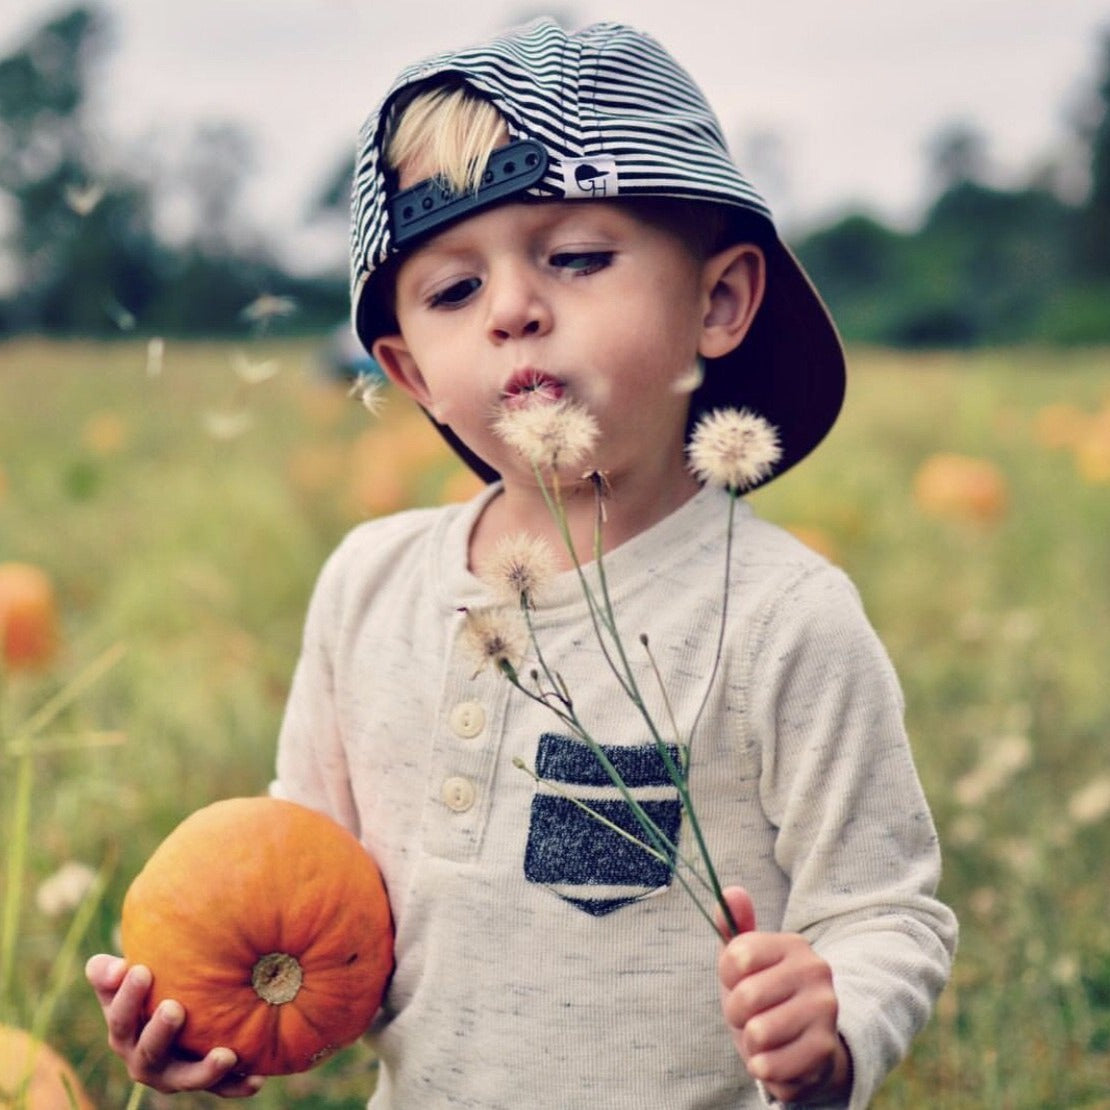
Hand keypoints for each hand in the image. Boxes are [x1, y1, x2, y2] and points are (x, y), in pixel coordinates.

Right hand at [85, 954, 263, 1097]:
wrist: (172, 1013)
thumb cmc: (147, 987)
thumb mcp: (123, 978)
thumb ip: (108, 971)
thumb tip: (117, 966)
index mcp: (124, 1034)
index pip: (120, 1019)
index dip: (127, 997)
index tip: (142, 970)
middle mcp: (144, 1060)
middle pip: (149, 1053)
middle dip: (160, 1033)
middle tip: (174, 1008)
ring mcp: (174, 1074)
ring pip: (186, 1079)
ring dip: (205, 1071)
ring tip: (226, 1056)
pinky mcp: (202, 1080)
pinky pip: (221, 1088)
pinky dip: (237, 1085)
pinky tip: (256, 1080)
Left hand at [716, 889, 851, 1103]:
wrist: (807, 1047)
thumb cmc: (765, 997)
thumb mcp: (743, 962)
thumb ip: (732, 926)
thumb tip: (731, 891)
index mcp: (793, 944)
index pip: (737, 955)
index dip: (727, 975)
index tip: (738, 980)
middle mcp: (815, 971)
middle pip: (745, 996)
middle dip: (735, 1013)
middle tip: (750, 1014)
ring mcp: (824, 1010)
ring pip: (757, 1033)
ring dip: (750, 1043)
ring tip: (765, 1036)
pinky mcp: (824, 1050)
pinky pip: (770, 1066)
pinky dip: (763, 1067)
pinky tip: (777, 1057)